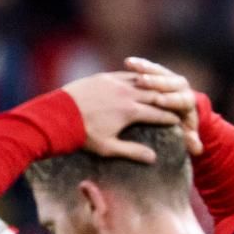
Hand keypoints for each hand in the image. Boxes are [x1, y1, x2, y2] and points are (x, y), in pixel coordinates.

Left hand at [60, 72, 182, 162]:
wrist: (55, 116)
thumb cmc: (83, 135)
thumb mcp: (108, 148)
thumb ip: (132, 151)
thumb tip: (153, 157)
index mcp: (131, 111)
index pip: (159, 114)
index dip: (170, 118)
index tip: (178, 121)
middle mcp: (126, 94)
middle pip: (155, 95)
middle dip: (167, 101)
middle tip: (176, 104)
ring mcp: (114, 83)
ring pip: (141, 82)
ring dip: (153, 87)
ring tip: (161, 91)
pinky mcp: (102, 77)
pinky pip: (125, 75)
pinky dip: (136, 79)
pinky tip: (139, 81)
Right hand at [124, 57, 203, 154]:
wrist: (178, 110)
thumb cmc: (180, 126)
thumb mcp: (186, 134)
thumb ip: (191, 140)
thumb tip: (198, 150)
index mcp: (188, 101)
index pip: (182, 99)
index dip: (171, 100)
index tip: (160, 101)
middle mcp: (181, 86)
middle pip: (169, 81)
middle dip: (156, 81)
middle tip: (142, 81)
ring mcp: (170, 77)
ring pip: (158, 71)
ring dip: (147, 68)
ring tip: (133, 66)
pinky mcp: (159, 71)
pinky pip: (149, 66)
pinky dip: (140, 64)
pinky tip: (128, 63)